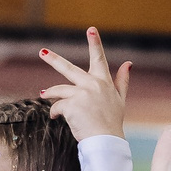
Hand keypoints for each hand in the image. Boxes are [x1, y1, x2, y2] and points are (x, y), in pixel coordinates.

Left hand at [38, 28, 131, 142]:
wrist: (107, 142)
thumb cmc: (112, 123)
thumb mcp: (120, 100)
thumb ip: (122, 81)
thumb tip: (128, 63)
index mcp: (103, 82)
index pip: (99, 59)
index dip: (95, 43)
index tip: (91, 29)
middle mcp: (92, 84)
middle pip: (69, 69)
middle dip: (54, 59)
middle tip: (42, 51)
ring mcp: (82, 94)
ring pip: (59, 90)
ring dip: (49, 92)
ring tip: (42, 94)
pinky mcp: (72, 105)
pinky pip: (57, 106)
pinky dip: (55, 112)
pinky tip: (57, 117)